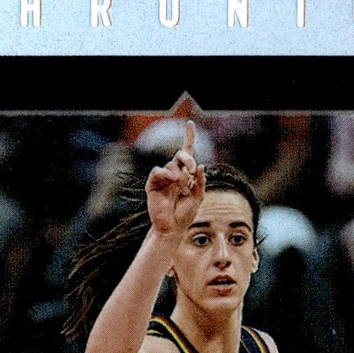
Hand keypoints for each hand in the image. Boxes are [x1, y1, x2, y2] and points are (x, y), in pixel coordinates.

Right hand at [144, 120, 206, 238]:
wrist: (172, 228)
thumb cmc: (185, 215)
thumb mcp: (198, 198)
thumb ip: (200, 182)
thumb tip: (201, 166)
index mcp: (185, 174)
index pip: (187, 152)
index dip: (188, 137)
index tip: (190, 124)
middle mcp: (174, 173)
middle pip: (181, 155)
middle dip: (188, 160)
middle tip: (192, 171)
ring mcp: (163, 178)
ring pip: (172, 165)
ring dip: (180, 177)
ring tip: (183, 191)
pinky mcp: (153, 184)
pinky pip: (158, 171)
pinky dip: (166, 174)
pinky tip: (172, 181)